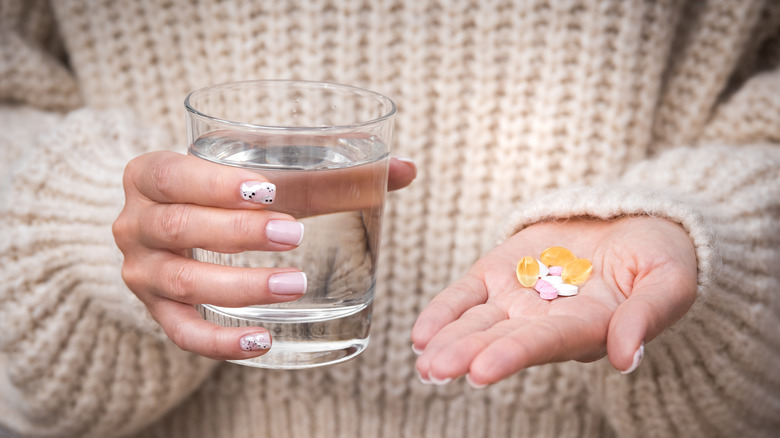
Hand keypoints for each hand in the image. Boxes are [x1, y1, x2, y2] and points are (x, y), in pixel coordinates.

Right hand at [113, 151, 414, 359]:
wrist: (166, 222)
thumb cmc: (222, 190)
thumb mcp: (257, 170)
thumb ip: (328, 169)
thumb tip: (406, 169)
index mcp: (151, 175)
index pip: (171, 174)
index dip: (213, 183)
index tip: (267, 189)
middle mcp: (133, 222)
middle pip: (178, 228)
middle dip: (237, 233)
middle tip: (296, 234)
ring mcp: (141, 271)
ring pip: (182, 282)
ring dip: (239, 286)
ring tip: (295, 285)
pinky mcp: (156, 312)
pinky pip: (182, 334)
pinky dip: (220, 341)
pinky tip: (263, 340)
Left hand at [411, 216, 696, 386]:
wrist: (633, 223)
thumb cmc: (659, 258)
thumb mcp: (669, 282)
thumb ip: (647, 316)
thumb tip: (627, 359)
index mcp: (585, 328)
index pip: (543, 344)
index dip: (511, 355)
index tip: (480, 371)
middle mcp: (544, 322)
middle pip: (500, 340)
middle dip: (466, 355)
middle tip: (434, 371)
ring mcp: (518, 298)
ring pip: (476, 323)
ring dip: (448, 340)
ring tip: (422, 357)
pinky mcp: (499, 272)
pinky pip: (465, 295)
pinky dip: (443, 312)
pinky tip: (421, 333)